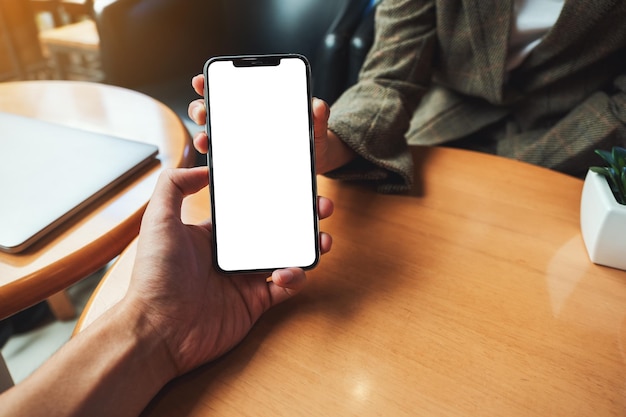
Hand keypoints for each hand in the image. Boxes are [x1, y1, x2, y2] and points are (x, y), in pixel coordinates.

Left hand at [124, 167, 333, 375]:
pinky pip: (286, 287)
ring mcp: (246, 279)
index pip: (249, 210)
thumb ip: (174, 186)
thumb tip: (202, 169)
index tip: (292, 182)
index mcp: (213, 235)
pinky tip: (289, 272)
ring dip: (308, 245)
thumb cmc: (154, 276)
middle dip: (301, 218)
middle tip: (321, 207)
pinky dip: (296, 278)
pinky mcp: (256, 303)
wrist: (158, 330)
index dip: (272, 196)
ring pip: (287, 256)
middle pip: (276, 231)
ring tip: (321, 239)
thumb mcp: (158, 220)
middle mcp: (232, 255)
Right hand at [188, 75, 354, 173]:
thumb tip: (318, 105)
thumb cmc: (313, 134)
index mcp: (258, 103)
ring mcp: (241, 141)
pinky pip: (225, 159)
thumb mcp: (317, 124)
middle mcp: (243, 121)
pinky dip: (215, 158)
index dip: (211, 82)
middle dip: (200, 108)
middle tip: (203, 111)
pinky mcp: (243, 160)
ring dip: (203, 136)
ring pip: (213, 135)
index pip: (229, 89)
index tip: (201, 81)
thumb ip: (319, 115)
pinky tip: (213, 160)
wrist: (318, 158)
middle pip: (213, 110)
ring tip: (205, 139)